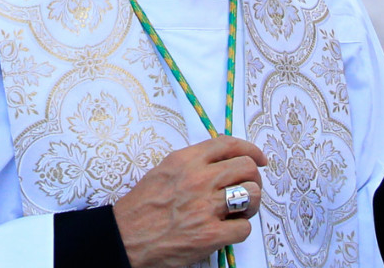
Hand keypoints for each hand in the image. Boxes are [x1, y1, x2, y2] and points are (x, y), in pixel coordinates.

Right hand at [114, 136, 265, 267]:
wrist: (124, 238)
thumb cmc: (141, 208)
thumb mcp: (163, 171)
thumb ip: (192, 164)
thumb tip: (222, 162)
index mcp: (186, 161)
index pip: (229, 144)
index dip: (250, 150)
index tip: (259, 158)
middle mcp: (198, 180)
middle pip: (247, 168)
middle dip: (253, 179)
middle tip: (248, 189)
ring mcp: (205, 208)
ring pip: (252, 195)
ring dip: (250, 204)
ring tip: (238, 211)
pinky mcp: (210, 235)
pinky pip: (244, 228)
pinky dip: (239, 230)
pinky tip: (227, 231)